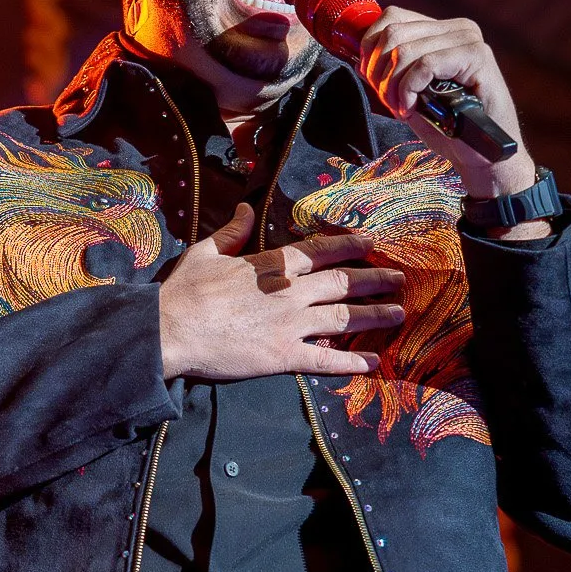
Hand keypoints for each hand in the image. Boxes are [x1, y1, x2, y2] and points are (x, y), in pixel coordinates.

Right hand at [158, 204, 404, 379]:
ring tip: (398, 314)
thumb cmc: (185, 291)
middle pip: (343, 283)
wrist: (170, 330)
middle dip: (375, 279)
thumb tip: (247, 209)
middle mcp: (289, 293)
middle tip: (400, 279)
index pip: (320, 251)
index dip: (349, 245)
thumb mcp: (206, 252)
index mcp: (272, 267)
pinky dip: (351, 362)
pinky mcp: (282, 356)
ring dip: (374, 316)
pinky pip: (324, 360)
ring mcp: (289, 325)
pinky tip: (373, 362)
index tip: (372, 242)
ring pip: (343, 318)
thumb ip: (232, 232)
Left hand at [357, 5, 536, 202]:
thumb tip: (359, 61)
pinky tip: (412, 109)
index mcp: (442, 30)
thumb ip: (390, 73)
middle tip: (389, 102)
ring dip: (393, 86)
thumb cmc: (449, 128)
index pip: (391, 18)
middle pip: (393, 33)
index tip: (373, 82)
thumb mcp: (411, 95)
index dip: (371, 49)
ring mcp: (469, 40)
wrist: (484, 157)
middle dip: (379, 72)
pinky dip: (409, 90)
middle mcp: (457, 28)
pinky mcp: (477, 57)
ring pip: (405, 50)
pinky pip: (425, 64)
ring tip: (402, 108)